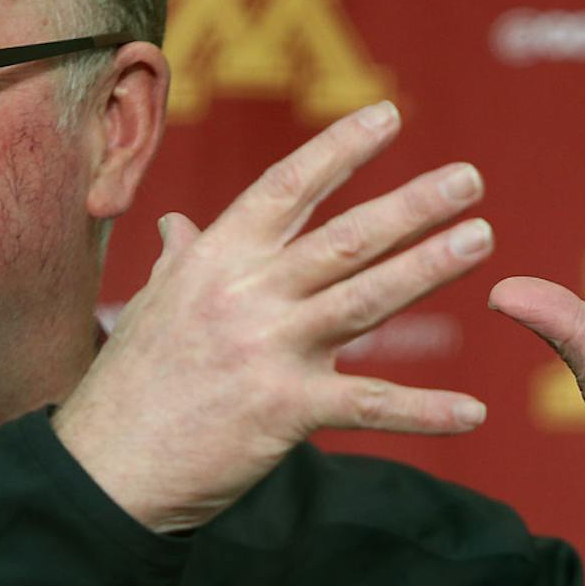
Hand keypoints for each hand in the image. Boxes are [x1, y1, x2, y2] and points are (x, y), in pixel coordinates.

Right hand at [54, 101, 492, 531]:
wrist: (105, 470)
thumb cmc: (130, 387)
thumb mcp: (152, 308)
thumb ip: (181, 261)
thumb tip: (178, 223)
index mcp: (216, 260)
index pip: (286, 187)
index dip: (339, 149)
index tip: (388, 115)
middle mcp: (246, 295)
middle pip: (343, 238)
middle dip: (411, 205)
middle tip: (469, 179)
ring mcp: (267, 351)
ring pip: (364, 301)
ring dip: (427, 268)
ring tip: (479, 239)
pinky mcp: (284, 411)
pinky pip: (368, 406)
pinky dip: (425, 412)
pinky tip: (473, 411)